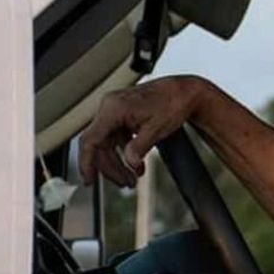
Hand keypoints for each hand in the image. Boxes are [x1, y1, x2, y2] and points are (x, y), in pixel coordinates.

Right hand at [78, 76, 207, 185]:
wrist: (186, 91)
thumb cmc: (174, 102)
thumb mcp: (157, 128)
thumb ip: (139, 147)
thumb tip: (129, 163)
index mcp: (114, 108)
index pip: (91, 139)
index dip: (87, 162)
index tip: (89, 180)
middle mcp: (110, 107)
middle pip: (99, 144)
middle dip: (112, 167)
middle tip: (125, 182)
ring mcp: (115, 110)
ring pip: (108, 143)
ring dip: (119, 162)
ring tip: (132, 178)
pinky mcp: (123, 115)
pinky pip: (117, 138)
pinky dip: (126, 152)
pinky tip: (137, 165)